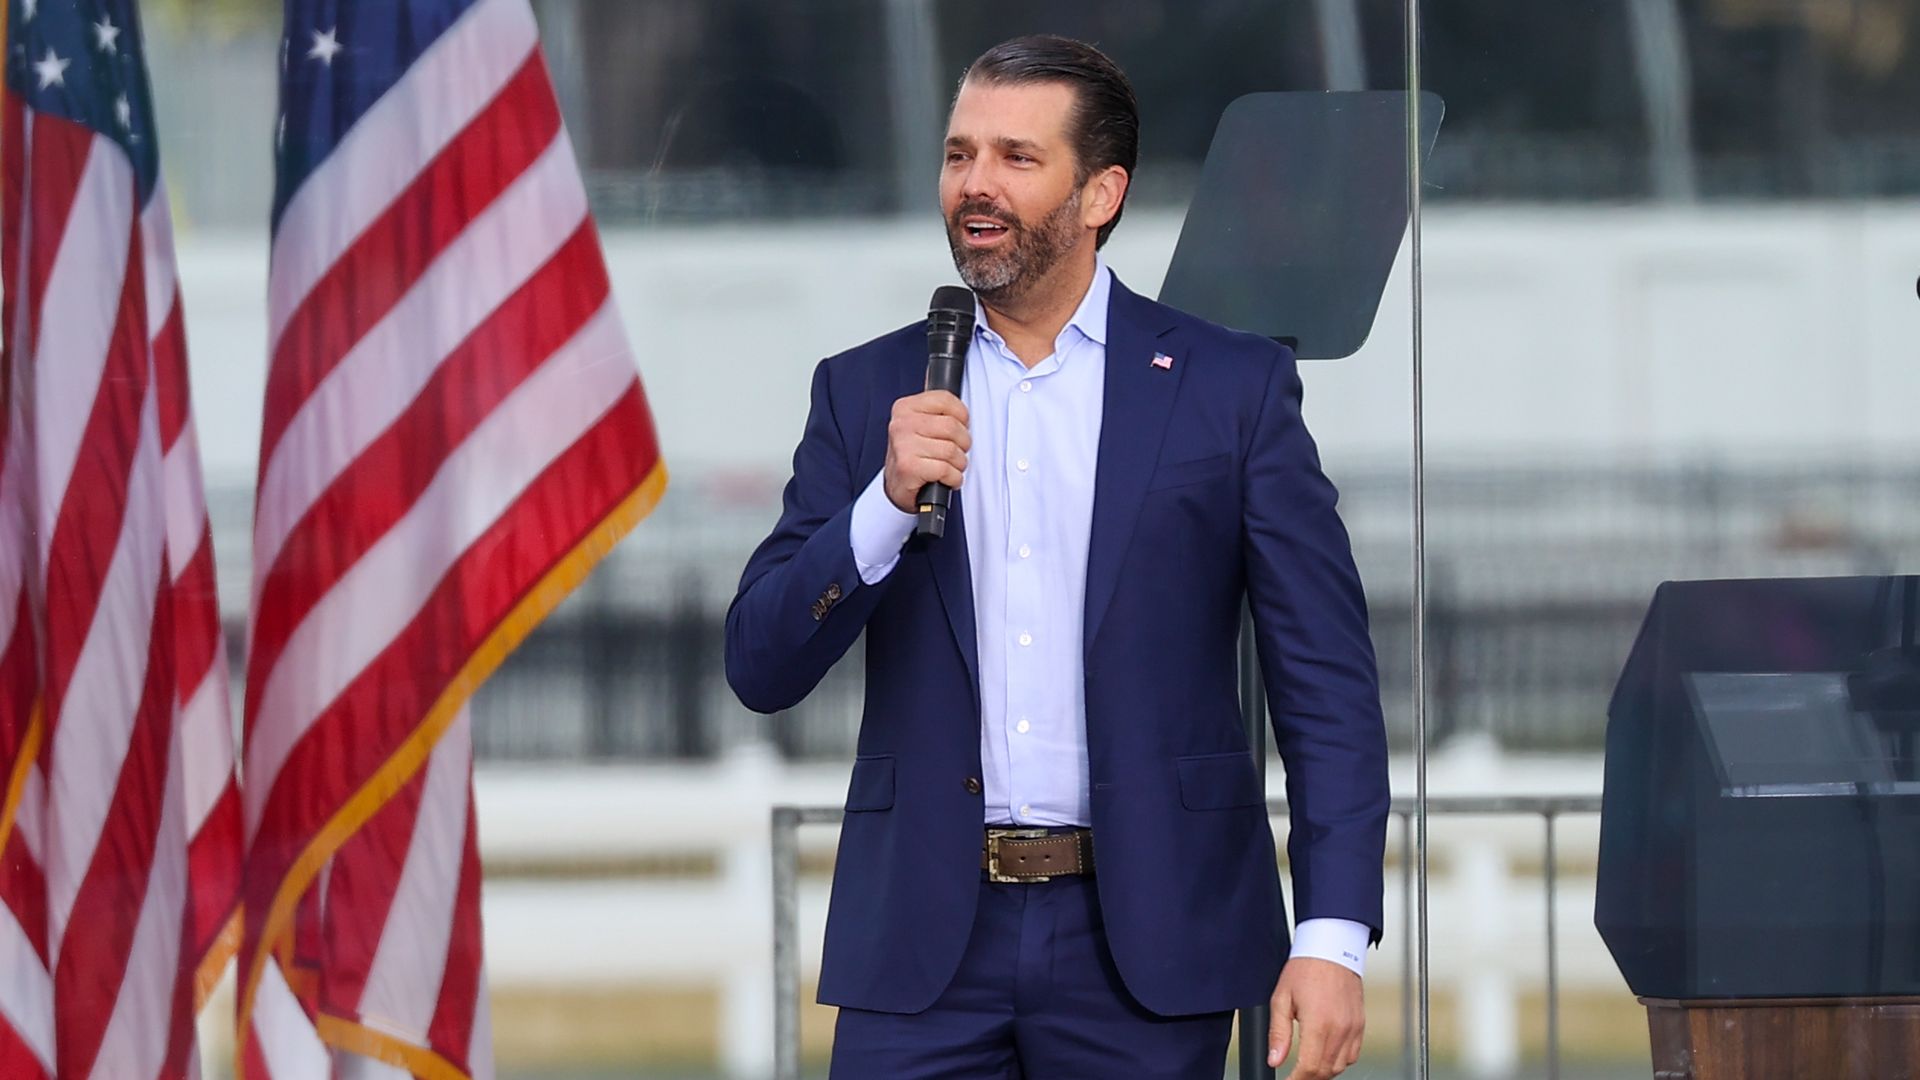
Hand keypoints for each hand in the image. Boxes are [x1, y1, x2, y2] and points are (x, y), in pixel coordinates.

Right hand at [883, 390, 969, 512]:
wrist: (898, 486)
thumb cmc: (913, 456)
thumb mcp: (922, 425)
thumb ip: (941, 413)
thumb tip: (964, 413)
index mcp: (905, 408)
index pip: (945, 399)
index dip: (961, 416)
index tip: (961, 426)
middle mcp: (902, 424)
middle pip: (952, 426)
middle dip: (963, 443)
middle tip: (956, 451)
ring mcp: (903, 445)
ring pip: (951, 450)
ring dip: (958, 464)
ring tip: (949, 467)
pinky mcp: (908, 468)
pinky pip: (946, 470)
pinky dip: (953, 478)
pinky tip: (945, 478)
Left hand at [1268, 957, 1363, 1078]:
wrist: (1332, 948)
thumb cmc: (1306, 968)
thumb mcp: (1281, 999)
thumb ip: (1278, 1034)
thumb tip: (1275, 1059)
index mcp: (1319, 1024)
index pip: (1309, 1068)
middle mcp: (1340, 1029)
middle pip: (1325, 1071)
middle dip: (1307, 1078)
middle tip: (1293, 1075)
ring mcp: (1353, 1028)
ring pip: (1340, 1066)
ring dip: (1323, 1071)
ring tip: (1307, 1066)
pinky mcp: (1360, 1024)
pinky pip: (1352, 1055)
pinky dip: (1339, 1061)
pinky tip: (1326, 1054)